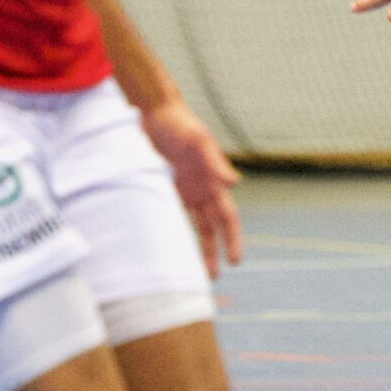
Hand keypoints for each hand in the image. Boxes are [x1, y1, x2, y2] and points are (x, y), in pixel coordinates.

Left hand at [140, 99, 242, 277]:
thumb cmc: (181, 125)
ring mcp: (184, 190)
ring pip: (193, 226)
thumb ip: (215, 163)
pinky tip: (167, 246)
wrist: (155, 114)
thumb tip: (234, 184)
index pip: (228, 218)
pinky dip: (171, 231)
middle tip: (213, 277)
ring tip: (191, 270)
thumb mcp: (199, 141)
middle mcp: (201, 190)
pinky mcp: (165, 186)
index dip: (233, 239)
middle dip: (215, 251)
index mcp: (213, 183)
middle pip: (212, 228)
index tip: (236, 260)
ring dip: (194, 246)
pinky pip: (171, 214)